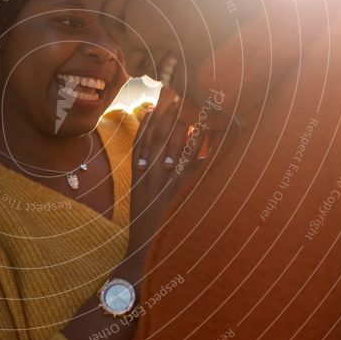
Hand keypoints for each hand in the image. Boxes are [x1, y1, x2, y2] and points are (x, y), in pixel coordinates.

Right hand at [127, 87, 208, 253]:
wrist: (143, 241)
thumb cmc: (144, 214)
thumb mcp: (138, 188)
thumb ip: (143, 166)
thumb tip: (152, 144)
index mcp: (136, 171)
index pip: (142, 140)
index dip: (149, 121)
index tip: (158, 103)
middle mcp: (147, 173)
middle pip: (158, 138)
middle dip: (169, 117)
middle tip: (180, 98)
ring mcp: (162, 181)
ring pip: (173, 149)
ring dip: (184, 129)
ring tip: (194, 112)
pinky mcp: (176, 191)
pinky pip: (189, 167)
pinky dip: (196, 151)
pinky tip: (204, 139)